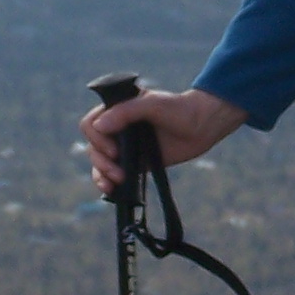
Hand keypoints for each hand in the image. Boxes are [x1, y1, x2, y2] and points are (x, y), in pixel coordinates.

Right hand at [79, 87, 247, 193]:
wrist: (203, 126)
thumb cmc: (180, 109)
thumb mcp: (153, 104)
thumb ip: (126, 112)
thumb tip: (99, 126)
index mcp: (117, 109)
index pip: (91, 124)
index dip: (97, 139)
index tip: (114, 149)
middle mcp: (117, 127)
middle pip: (93, 146)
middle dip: (101, 161)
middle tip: (117, 169)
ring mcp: (124, 145)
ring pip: (99, 162)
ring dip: (102, 173)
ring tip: (115, 182)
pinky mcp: (134, 162)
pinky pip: (112, 174)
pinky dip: (107, 182)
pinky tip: (111, 190)